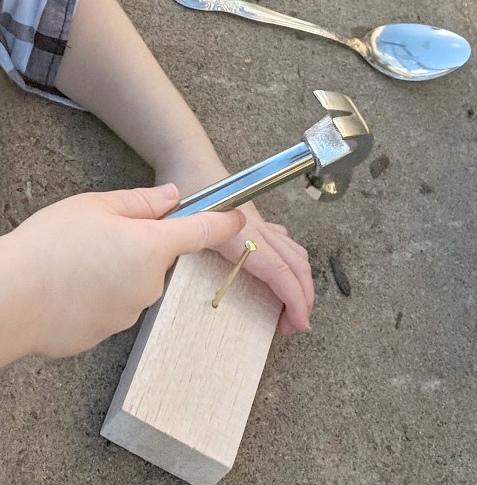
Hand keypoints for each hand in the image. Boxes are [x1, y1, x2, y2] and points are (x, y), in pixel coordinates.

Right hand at [8, 184, 244, 356]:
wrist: (11, 299)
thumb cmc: (52, 244)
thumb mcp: (96, 206)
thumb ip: (142, 202)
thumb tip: (173, 197)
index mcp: (153, 247)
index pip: (201, 232)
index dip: (223, 223)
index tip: (236, 218)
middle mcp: (151, 284)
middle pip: (156, 260)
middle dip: (135, 249)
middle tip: (94, 240)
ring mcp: (130, 313)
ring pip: (131, 285)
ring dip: (113, 274)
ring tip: (72, 267)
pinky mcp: (107, 334)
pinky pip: (110, 308)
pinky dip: (96, 298)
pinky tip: (65, 291)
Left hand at [156, 161, 313, 335]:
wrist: (189, 159)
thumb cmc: (185, 186)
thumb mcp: (180, 218)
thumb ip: (189, 240)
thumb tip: (191, 266)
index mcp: (241, 233)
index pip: (277, 270)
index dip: (294, 298)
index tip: (298, 323)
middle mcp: (257, 229)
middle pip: (295, 265)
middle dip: (303, 298)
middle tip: (295, 325)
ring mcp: (259, 224)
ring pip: (295, 254)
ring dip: (300, 283)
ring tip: (292, 307)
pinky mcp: (255, 222)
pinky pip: (283, 244)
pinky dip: (291, 265)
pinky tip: (284, 274)